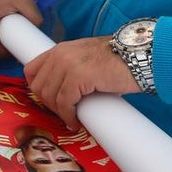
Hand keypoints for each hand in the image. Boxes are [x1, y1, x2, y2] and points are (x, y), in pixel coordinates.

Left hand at [23, 36, 138, 128]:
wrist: (140, 56)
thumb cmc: (117, 61)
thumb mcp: (86, 59)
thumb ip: (70, 68)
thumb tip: (59, 92)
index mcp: (59, 50)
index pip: (31, 71)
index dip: (38, 89)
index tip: (50, 101)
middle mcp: (60, 55)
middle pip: (38, 87)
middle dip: (49, 104)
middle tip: (64, 113)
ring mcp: (68, 64)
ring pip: (50, 97)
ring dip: (59, 113)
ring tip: (71, 119)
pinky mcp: (79, 76)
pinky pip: (64, 103)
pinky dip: (68, 116)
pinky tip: (75, 122)